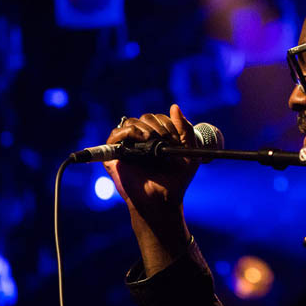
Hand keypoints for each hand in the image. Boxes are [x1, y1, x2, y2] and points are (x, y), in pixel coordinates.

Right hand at [103, 104, 199, 219]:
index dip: (167, 123)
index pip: (158, 118)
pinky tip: (141, 138)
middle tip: (165, 138)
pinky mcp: (116, 156)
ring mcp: (129, 147)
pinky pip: (115, 134)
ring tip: (152, 138)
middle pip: (144, 118)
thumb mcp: (190, 152)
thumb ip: (186, 129)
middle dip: (157, 124)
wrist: (164, 199)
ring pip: (131, 122)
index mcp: (159, 139)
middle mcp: (142, 141)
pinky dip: (127, 131)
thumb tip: (174, 106)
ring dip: (143, 126)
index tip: (175, 137)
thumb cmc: (178, 180)